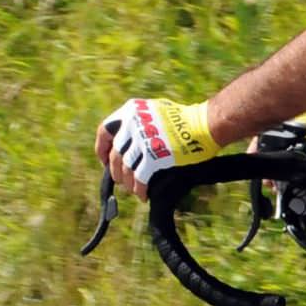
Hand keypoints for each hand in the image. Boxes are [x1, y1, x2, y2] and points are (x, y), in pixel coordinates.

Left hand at [97, 97, 218, 197]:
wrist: (204, 124)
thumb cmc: (186, 118)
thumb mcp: (156, 110)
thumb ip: (140, 121)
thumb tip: (130, 139)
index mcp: (130, 111)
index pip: (104, 131)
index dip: (101, 149)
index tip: (104, 160)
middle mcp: (132, 124)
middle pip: (114, 155)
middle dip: (115, 171)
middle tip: (120, 180)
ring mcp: (142, 141)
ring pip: (125, 168)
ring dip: (127, 182)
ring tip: (132, 190)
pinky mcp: (153, 157)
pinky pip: (140, 177)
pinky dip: (139, 188)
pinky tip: (143, 195)